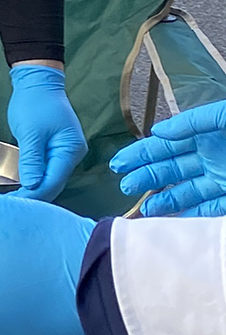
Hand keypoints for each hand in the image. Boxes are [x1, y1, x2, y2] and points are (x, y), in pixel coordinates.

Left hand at [6, 62, 87, 199]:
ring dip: (34, 190)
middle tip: (11, 208)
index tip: (16, 207)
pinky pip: (47, 170)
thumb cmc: (34, 103)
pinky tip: (22, 189)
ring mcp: (65, 153)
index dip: (35, 196)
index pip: (53, 181)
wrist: (37, 82)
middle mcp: (72, 154)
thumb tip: (32, 186)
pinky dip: (35, 179)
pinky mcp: (56, 151)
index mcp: (70, 150)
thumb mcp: (30, 133)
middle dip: (35, 196)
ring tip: (14, 202)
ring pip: (51, 179)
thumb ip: (32, 160)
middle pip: (54, 183)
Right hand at [110, 101, 225, 215]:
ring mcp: (222, 178)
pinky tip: (173, 219)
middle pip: (171, 170)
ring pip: (187, 193)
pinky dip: (191, 216)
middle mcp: (210, 157)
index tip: (119, 163)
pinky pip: (210, 210)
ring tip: (143, 210)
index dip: (140, 154)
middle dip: (145, 178)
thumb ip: (193, 121)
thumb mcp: (223, 114)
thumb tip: (159, 131)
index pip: (165, 145)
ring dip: (164, 201)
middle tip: (125, 187)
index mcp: (205, 134)